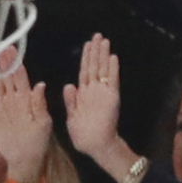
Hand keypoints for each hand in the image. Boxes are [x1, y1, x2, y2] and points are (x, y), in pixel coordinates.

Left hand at [63, 34, 131, 170]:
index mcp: (83, 94)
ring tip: (105, 41)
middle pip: (95, 66)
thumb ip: (70, 101)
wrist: (96, 146)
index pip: (85, 71)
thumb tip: (68, 85)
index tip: (88, 45)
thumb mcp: (71, 117)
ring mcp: (103, 93)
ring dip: (104, 55)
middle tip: (98, 36)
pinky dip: (112, 69)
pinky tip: (113, 57)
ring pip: (103, 70)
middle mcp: (94, 91)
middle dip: (96, 51)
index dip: (86, 57)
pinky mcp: (111, 98)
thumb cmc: (83, 135)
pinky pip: (112, 81)